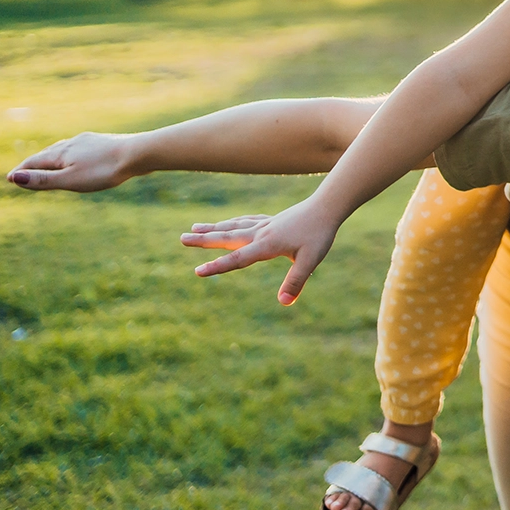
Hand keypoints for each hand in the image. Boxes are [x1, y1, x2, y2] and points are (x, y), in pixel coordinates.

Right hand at [9, 132, 139, 191]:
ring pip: (63, 149)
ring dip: (51, 157)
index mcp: (61, 153)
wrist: (138, 153)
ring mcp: (88, 141)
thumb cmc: (104, 170)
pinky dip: (70, 154)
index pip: (34, 162)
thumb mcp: (70, 180)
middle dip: (33, 163)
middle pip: (46, 153)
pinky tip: (79, 155)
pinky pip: (79, 148)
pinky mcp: (103, 142)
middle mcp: (72, 143)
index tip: (9, 178)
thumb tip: (14, 178)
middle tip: (22, 172)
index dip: (21, 171)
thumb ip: (43, 180)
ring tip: (47, 162)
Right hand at [178, 198, 341, 304]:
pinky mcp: (272, 220)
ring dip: (213, 228)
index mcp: (267, 245)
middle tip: (181, 239)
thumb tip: (284, 303)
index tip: (197, 272)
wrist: (327, 207)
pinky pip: (247, 221)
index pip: (238, 259)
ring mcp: (265, 225)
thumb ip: (296, 281)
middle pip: (227, 238)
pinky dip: (233, 222)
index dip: (217, 267)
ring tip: (194, 228)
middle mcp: (261, 233)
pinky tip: (228, 223)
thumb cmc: (319, 234)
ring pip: (233, 226)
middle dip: (204, 241)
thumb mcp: (310, 260)